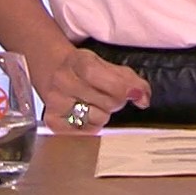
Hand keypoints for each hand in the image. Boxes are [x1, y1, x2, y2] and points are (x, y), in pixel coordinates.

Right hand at [34, 47, 149, 133]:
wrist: (55, 72)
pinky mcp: (52, 121)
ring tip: (95, 104)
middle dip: (116, 101)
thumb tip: (143, 99)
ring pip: (98, 119)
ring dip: (104, 114)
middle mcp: (62, 81)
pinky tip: (86, 114)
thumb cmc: (85, 69)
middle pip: (105, 102)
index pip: (98, 76)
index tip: (136, 94)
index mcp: (77, 62)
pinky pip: (86, 132)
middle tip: (109, 95)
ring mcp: (55, 103)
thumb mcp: (107, 65)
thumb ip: (130, 80)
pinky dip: (92, 126)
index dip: (120, 86)